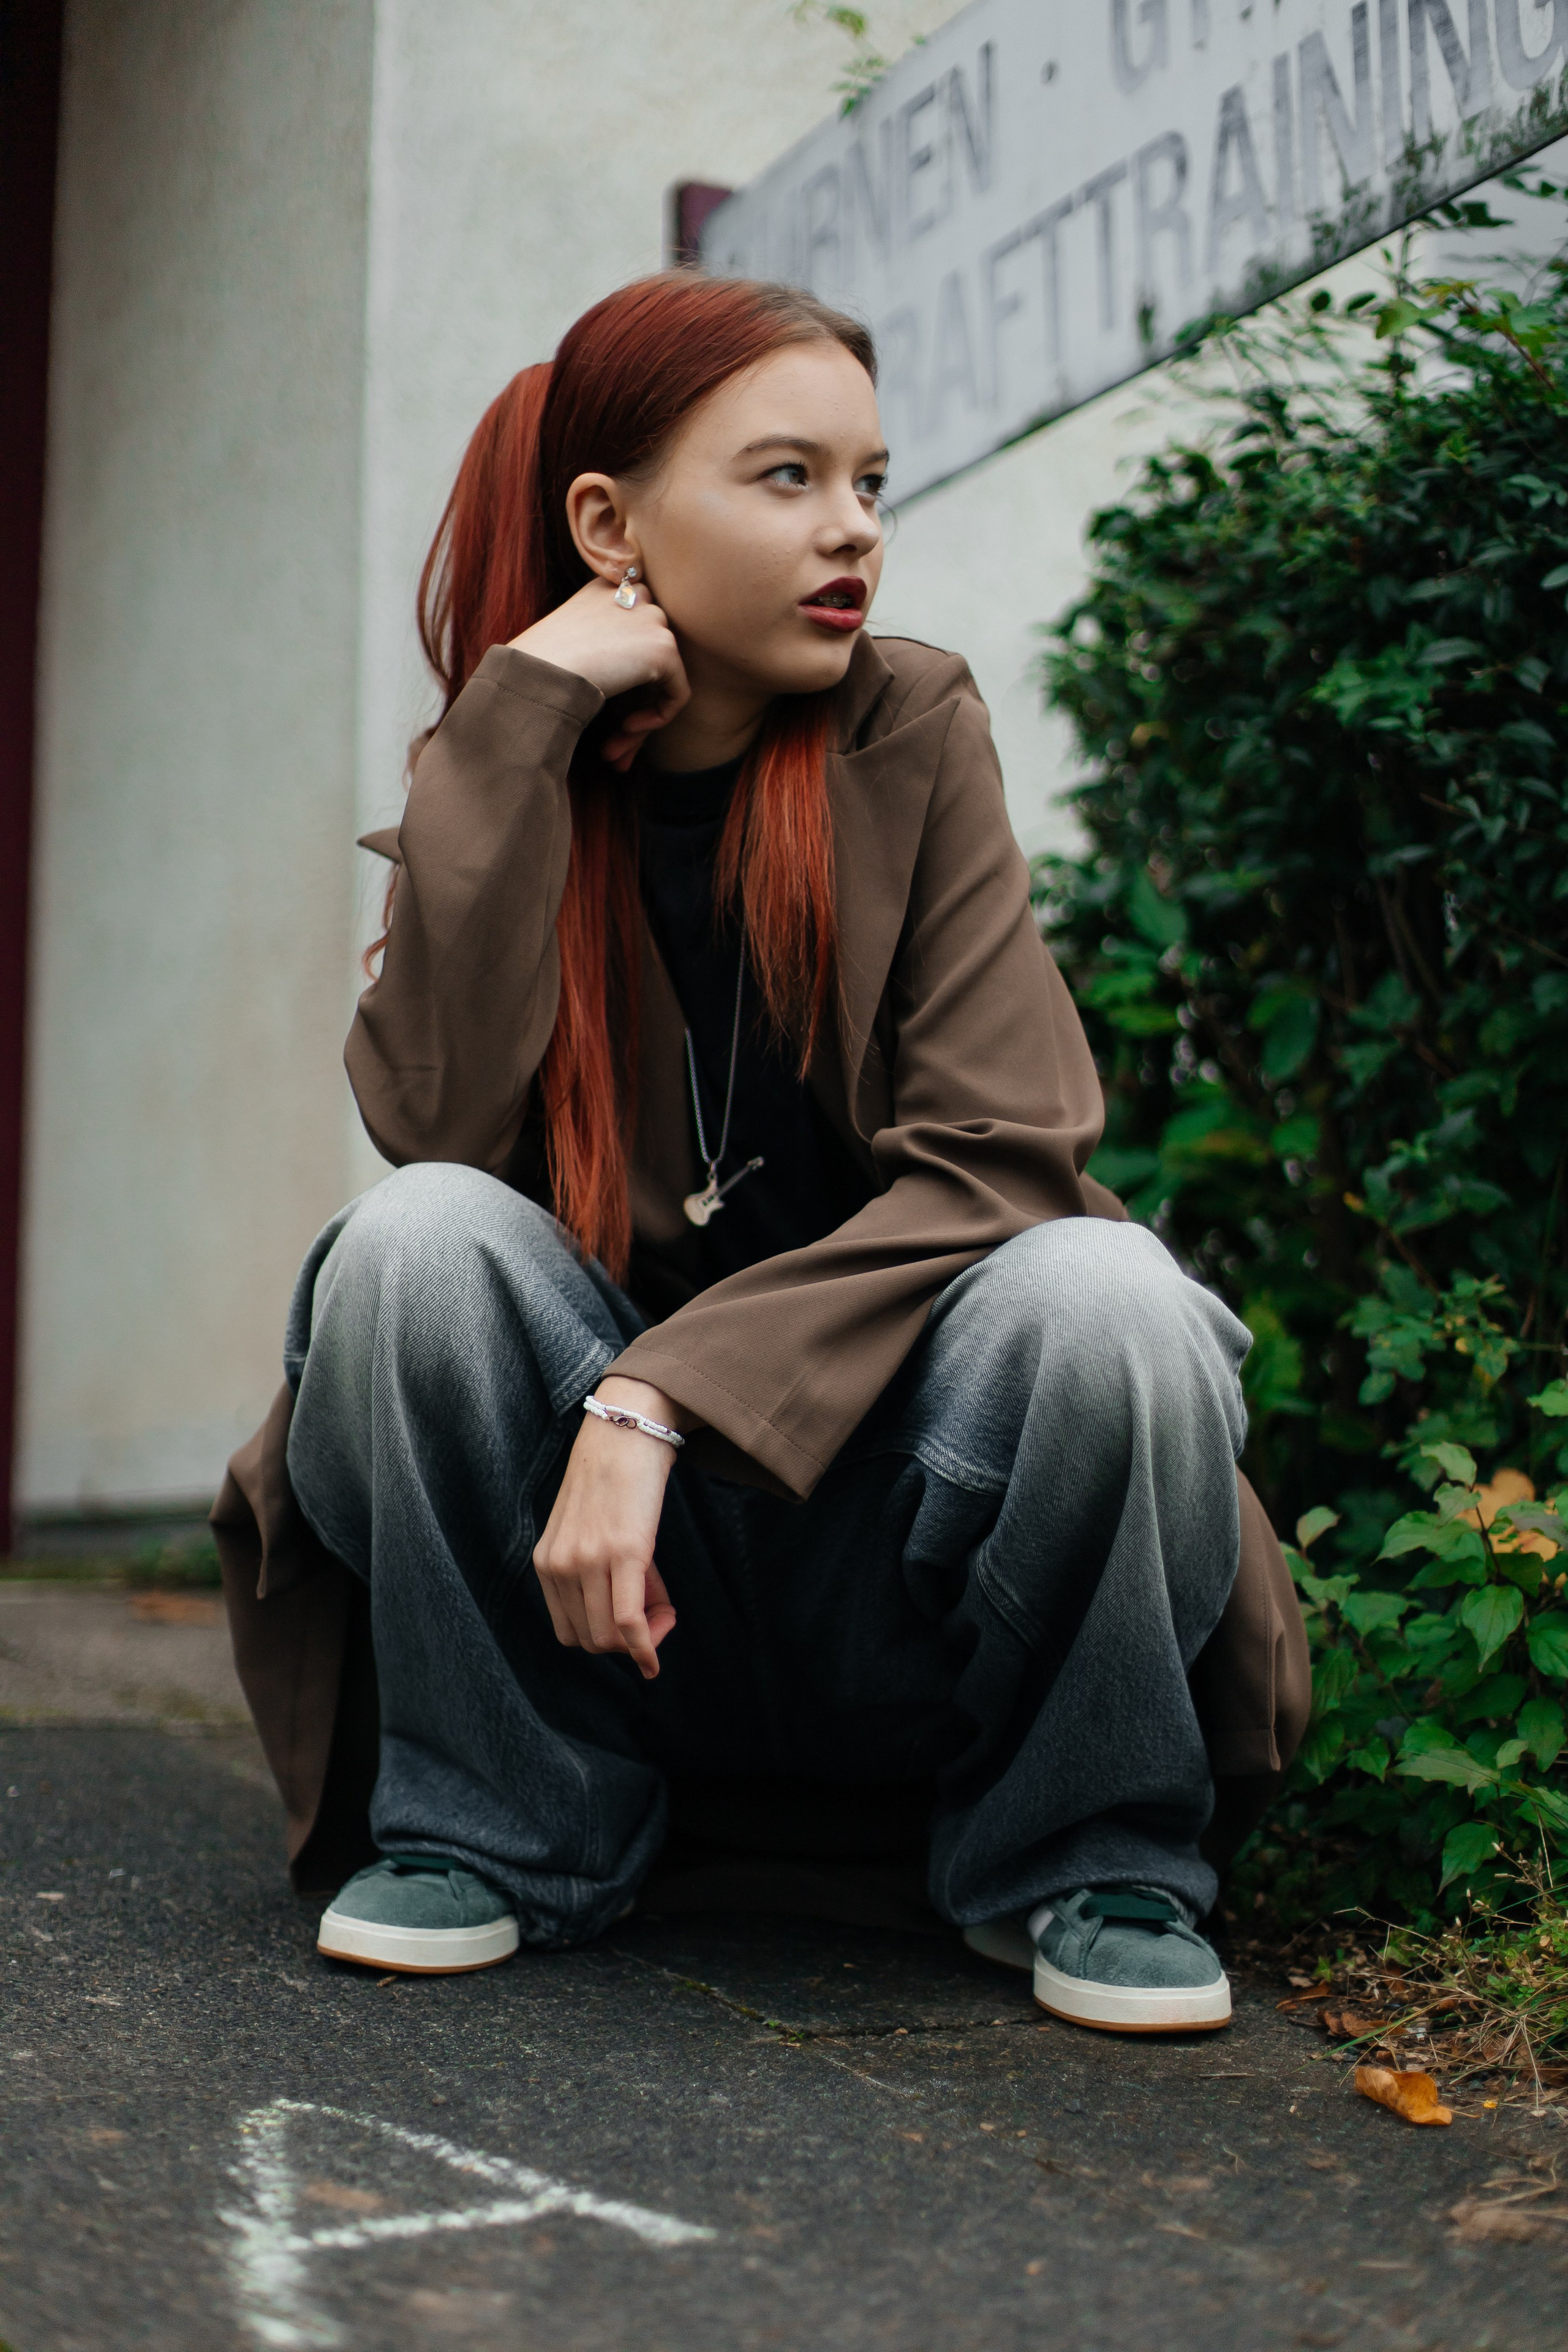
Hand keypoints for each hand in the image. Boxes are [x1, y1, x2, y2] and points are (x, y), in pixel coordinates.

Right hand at [509, 577, 689, 771]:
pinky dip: (657, 718)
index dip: (626, 678)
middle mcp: (633, 594)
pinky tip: (624, 730)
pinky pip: (678, 693)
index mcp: (608, 588)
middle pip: (650, 657)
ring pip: (663, 679)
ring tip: (612, 751)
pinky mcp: (664, 647)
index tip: (609, 710)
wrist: (535, 672)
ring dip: (640, 718)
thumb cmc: (536, 666)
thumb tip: (628, 673)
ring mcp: (651, 617)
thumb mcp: (571, 641)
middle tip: (613, 741)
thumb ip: (607, 644)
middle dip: (634, 703)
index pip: (634, 633)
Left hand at [531, 1380, 689, 1677]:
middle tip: (657, 1614)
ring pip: (609, 1636)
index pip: (568, 1632)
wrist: (627, 1428)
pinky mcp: (625, 1550)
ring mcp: (589, 1559)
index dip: (605, 1638)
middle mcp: (560, 1564)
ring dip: (643, 1639)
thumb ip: (603, 1573)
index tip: (635, 1618)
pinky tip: (654, 1657)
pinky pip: (629, 1620)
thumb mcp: (593, 1531)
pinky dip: (644, 1647)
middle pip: (589, 1639)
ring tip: (665, 1610)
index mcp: (546, 1561)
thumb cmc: (616, 1478)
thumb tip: (636, 1620)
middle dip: (625, 1643)